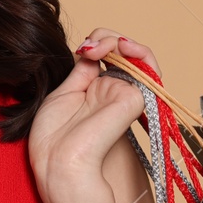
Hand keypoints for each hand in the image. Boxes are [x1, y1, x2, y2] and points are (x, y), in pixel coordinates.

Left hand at [28, 28, 160, 202]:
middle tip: (92, 45)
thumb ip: (82, 72)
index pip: (104, 58)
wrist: (61, 164)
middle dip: (107, 38)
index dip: (96, 44)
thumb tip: (91, 48)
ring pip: (140, 57)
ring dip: (124, 41)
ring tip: (110, 42)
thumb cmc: (55, 140)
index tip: (83, 48)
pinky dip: (138, 53)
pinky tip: (120, 47)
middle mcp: (112, 92)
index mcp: (93, 92)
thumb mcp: (63, 95)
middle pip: (123, 53)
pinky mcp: (136, 99)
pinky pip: (147, 69)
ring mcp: (125, 95)